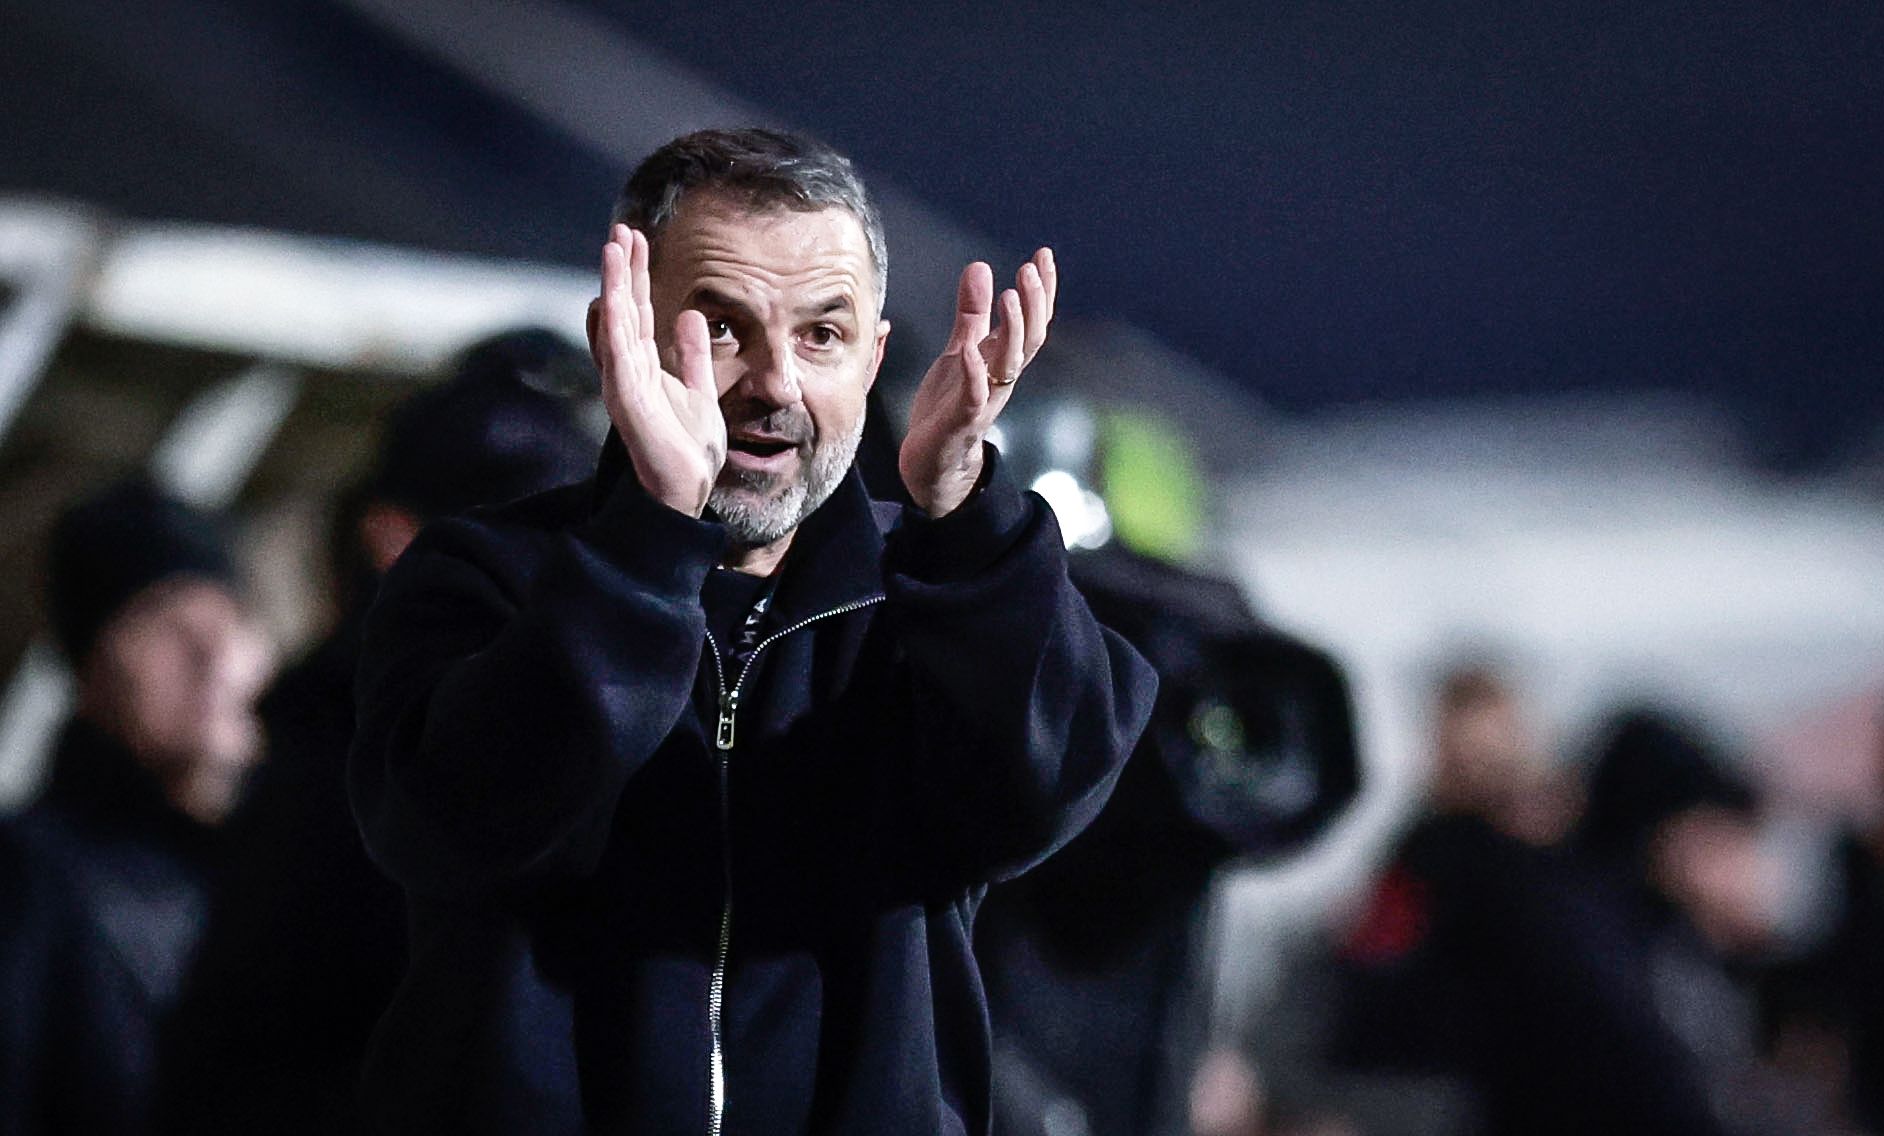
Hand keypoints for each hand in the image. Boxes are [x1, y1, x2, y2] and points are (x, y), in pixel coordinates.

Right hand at [592, 224, 725, 516]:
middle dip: (623, 269)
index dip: (638, 275)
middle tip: (622, 229)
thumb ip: (692, 355)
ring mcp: (624, 382)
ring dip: (613, 286)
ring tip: (613, 247)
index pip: (640, 310)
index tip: (639, 240)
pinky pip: (616, 354)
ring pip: (615, 323)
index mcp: (646, 365)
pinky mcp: (624, 399)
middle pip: (624, 308)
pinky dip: (612, 324)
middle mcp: (629, 368)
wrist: (687, 488)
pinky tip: (610, 295)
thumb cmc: (689, 447)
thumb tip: (693, 316)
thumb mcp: (699, 390)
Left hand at [899, 248, 1056, 515]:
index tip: (1043, 255)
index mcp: (1003, 360)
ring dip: (1014, 330)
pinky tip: (970, 349)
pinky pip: (973, 395)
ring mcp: (984, 399)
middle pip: (1030, 338)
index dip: (1042, 290)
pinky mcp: (961, 420)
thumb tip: (980, 266)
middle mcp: (1001, 379)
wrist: (932, 462)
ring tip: (1009, 295)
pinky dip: (974, 373)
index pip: (1033, 321)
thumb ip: (972, 312)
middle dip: (1034, 303)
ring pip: (1010, 364)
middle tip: (1031, 269)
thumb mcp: (961, 349)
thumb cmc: (948, 405)